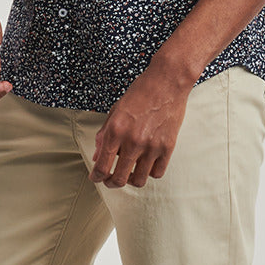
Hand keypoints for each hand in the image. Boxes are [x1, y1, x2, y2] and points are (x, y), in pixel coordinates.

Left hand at [90, 60, 194, 187]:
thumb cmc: (140, 92)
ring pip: (139, 180)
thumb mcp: (115, 110)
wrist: (167, 82)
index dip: (96, 177)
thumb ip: (104, 135)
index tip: (96, 178)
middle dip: (111, 183)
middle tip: (111, 180)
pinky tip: (147, 164)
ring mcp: (152, 146)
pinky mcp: (168, 147)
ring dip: (131, 180)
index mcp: (116, 130)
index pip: (102, 167)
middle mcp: (133, 141)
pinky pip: (157, 173)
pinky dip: (150, 172)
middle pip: (119, 179)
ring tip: (130, 173)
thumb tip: (97, 156)